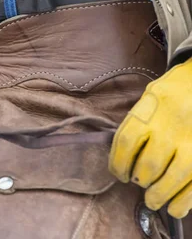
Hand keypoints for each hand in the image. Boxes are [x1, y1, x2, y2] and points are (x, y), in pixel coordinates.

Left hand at [110, 57, 191, 217]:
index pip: (126, 143)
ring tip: (152, 199)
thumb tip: (122, 156)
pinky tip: (173, 207)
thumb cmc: (172, 93)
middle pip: (148, 165)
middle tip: (138, 182)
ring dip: (158, 194)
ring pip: (172, 178)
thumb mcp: (148, 99)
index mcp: (150, 112)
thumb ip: (136, 124)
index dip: (118, 163)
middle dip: (139, 180)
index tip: (118, 173)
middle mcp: (171, 128)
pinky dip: (183, 201)